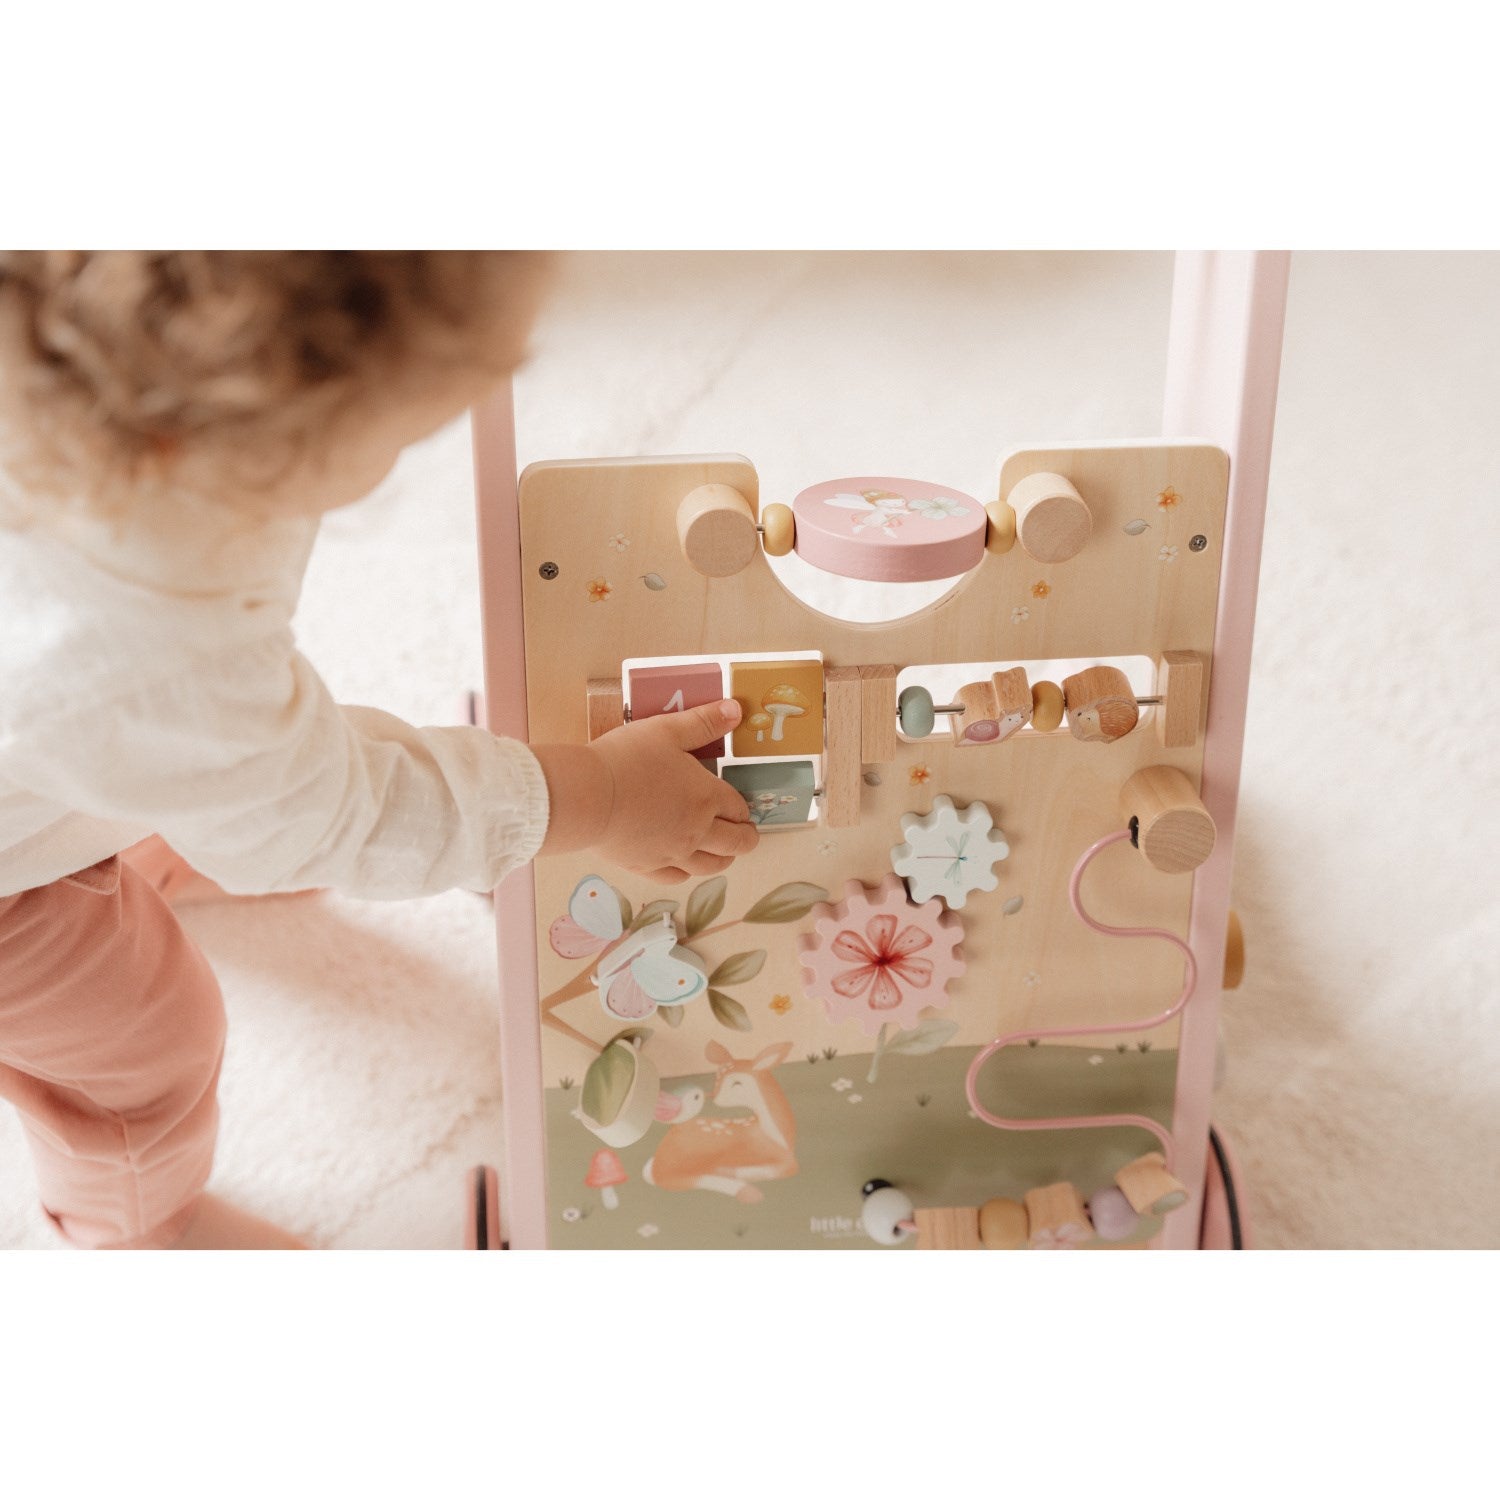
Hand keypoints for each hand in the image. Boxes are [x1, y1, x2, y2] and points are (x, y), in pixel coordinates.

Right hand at [534, 700, 758, 882]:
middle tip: (746, 834)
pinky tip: (683, 866)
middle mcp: (696, 830)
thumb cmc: (626, 759)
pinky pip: (676, 877)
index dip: (743, 808)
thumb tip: (735, 710)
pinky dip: (686, 872)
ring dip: (723, 859)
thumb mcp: (667, 730)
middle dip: (745, 838)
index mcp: (706, 797)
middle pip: (734, 843)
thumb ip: (703, 722)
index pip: (737, 808)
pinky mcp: (645, 866)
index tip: (741, 808)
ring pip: (709, 866)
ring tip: (724, 854)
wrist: (587, 796)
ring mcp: (671, 853)